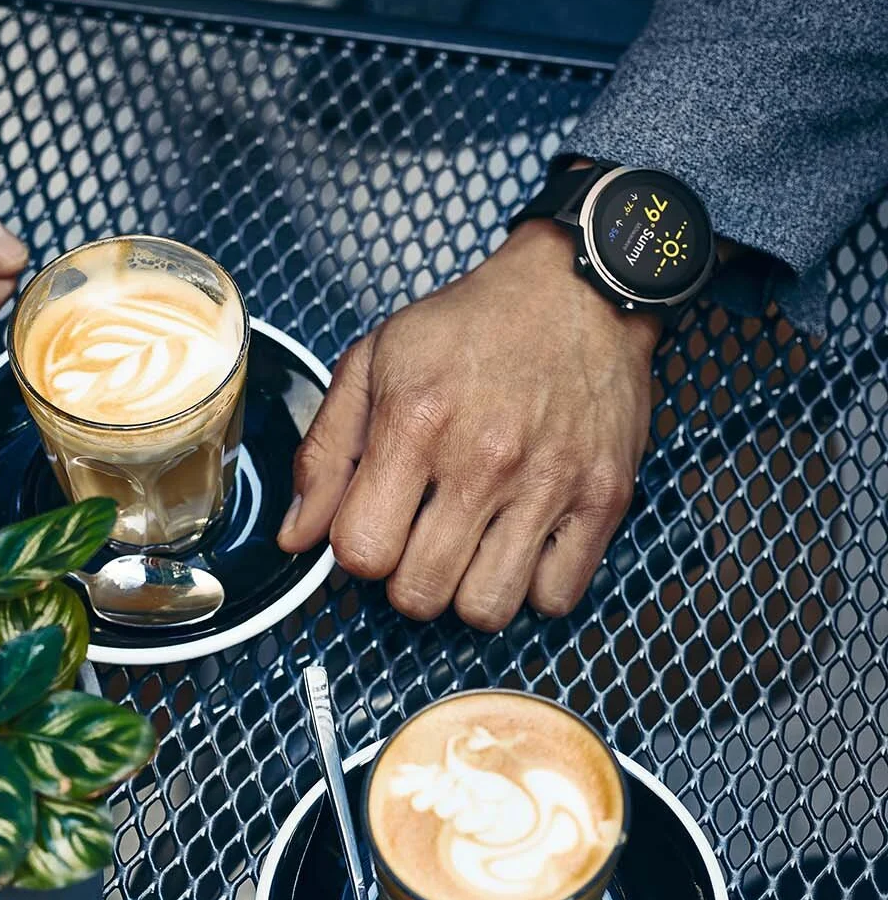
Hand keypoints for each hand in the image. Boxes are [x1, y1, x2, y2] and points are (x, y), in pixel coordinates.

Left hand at [279, 221, 659, 628]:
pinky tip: (522, 546)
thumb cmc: (471, 328)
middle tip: (422, 538)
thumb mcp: (374, 364)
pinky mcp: (603, 499)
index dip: (359, 550)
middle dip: (407, 578)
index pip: (361, 552)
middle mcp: (484, 461)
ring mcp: (549, 484)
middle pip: (418, 595)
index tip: (375, 524)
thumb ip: (324, 454)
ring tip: (472, 546)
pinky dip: (534, 587)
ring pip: (485, 610)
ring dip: (467, 591)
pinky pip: (555, 598)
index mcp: (416, 424)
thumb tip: (295, 538)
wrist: (579, 289)